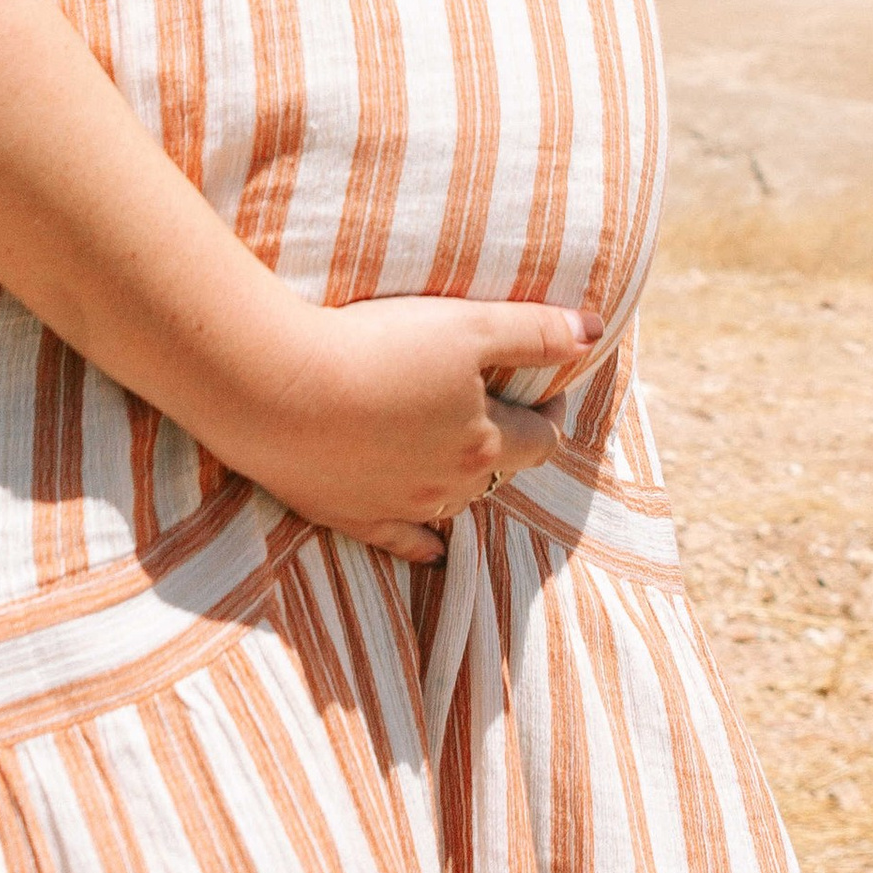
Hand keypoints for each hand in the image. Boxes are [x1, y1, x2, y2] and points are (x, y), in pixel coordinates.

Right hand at [226, 291, 591, 563]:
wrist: (276, 390)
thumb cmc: (375, 348)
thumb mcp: (466, 325)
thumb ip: (534, 332)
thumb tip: (597, 332)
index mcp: (484, 444)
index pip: (542, 439)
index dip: (550, 412)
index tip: (545, 389)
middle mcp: (449, 486)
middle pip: (499, 475)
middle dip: (507, 445)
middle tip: (497, 413)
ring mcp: (399, 508)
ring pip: (452, 506)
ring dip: (464, 485)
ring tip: (459, 458)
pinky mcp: (351, 516)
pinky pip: (401, 543)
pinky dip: (423, 543)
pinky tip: (433, 547)